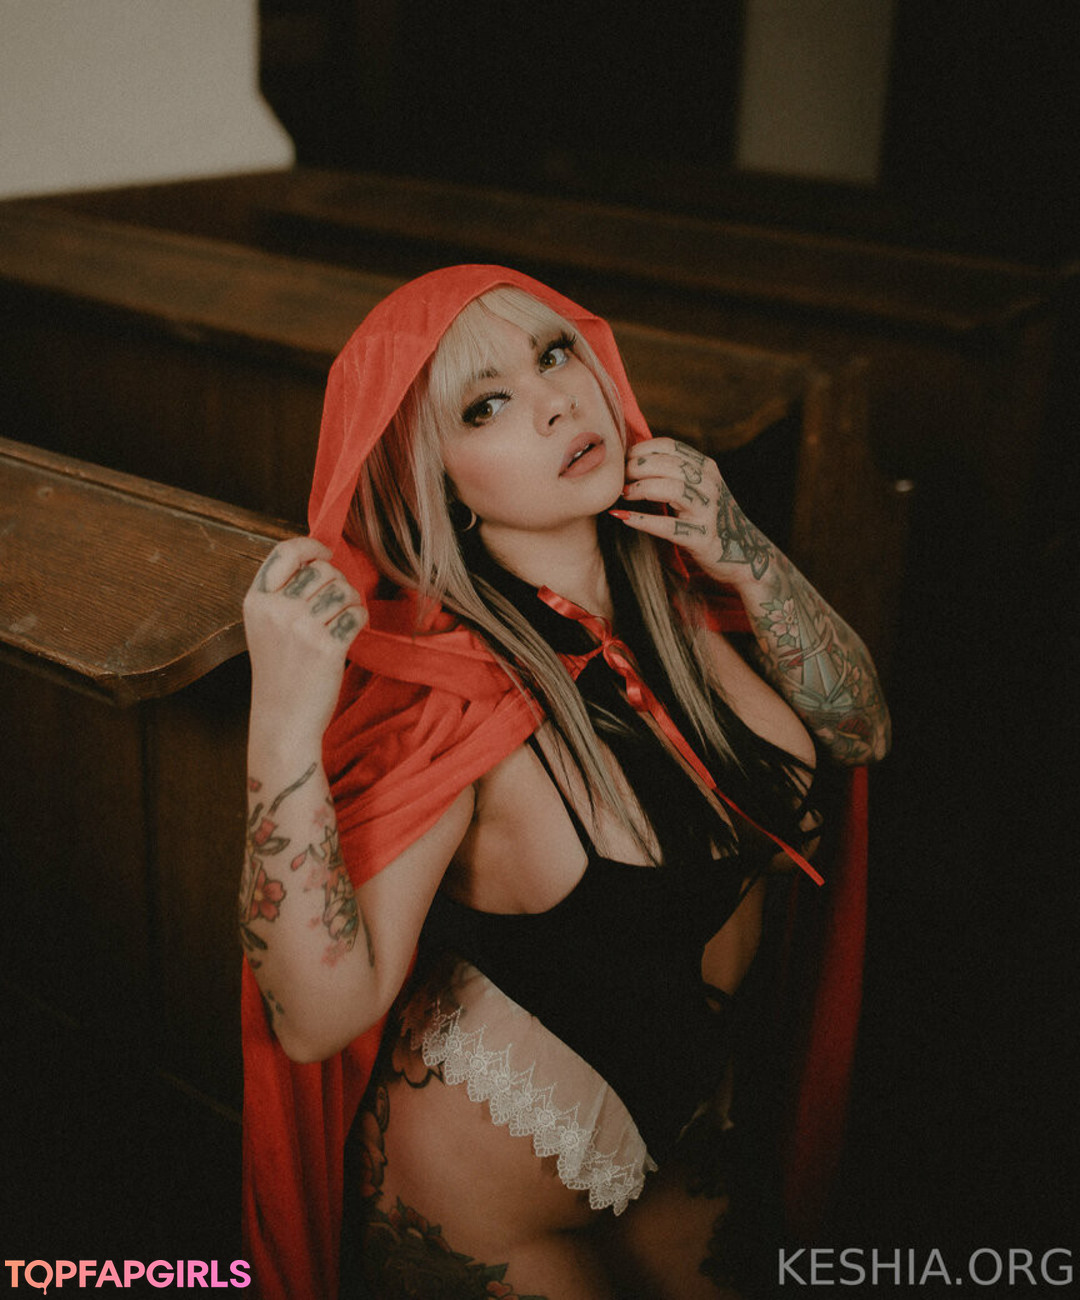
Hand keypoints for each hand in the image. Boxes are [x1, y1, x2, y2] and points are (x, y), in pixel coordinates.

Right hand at [243, 537, 366, 744]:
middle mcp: (277, 609)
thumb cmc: (279, 671)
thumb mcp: (264, 626)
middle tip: (334, 604)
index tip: (325, 552)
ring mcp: (302, 627)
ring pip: (343, 589)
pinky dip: (359, 618)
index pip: (285, 551)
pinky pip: (357, 612)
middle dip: (336, 581)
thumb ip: (282, 593)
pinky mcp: (328, 646)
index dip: (310, 546)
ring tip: (341, 620)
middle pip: (322, 570)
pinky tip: (350, 631)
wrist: (283, 718)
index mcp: (257, 601)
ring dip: (350, 600)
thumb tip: (318, 559)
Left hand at [613, 437, 773, 586]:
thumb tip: (633, 460)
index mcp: (707, 468)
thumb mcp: (700, 488)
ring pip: (671, 489)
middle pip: (667, 464)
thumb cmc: (710, 518)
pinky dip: (643, 521)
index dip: (641, 450)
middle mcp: (710, 485)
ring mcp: (707, 511)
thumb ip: (675, 472)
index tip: (622, 459)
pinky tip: (624, 518)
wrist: (742, 554)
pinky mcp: (701, 537)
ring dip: (641, 489)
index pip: (669, 446)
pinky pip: (668, 526)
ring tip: (623, 495)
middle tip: (619, 478)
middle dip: (636, 468)